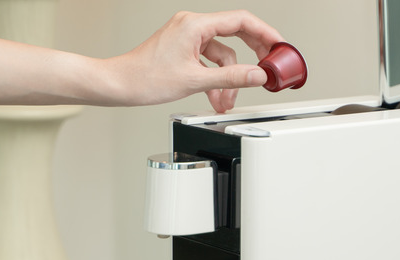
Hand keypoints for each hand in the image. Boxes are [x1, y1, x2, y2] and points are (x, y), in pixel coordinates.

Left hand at [105, 10, 283, 111]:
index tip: (279, 45)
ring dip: (227, 79)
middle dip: (251, 56)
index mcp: (195, 25)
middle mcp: (191, 26)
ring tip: (227, 100)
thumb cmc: (145, 78)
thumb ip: (231, 78)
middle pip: (234, 34)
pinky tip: (216, 96)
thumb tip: (257, 75)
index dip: (265, 32)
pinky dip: (214, 78)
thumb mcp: (195, 80)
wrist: (120, 84)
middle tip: (266, 69)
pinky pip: (208, 61)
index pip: (241, 20)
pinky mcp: (182, 49)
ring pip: (221, 55)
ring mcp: (187, 37)